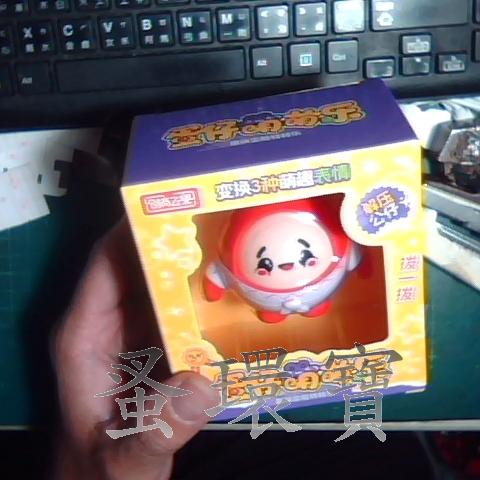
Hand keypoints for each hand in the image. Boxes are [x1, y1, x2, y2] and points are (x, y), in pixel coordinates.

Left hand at [52, 219, 218, 479]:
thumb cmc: (101, 473)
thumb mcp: (126, 460)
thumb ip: (159, 428)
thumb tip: (205, 384)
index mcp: (85, 335)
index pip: (107, 263)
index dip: (136, 228)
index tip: (177, 203)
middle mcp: (106, 324)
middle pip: (138, 266)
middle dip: (176, 242)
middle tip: (223, 221)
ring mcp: (130, 334)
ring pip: (160, 286)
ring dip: (192, 268)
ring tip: (237, 247)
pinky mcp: (151, 347)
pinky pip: (176, 311)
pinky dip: (201, 300)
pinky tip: (234, 295)